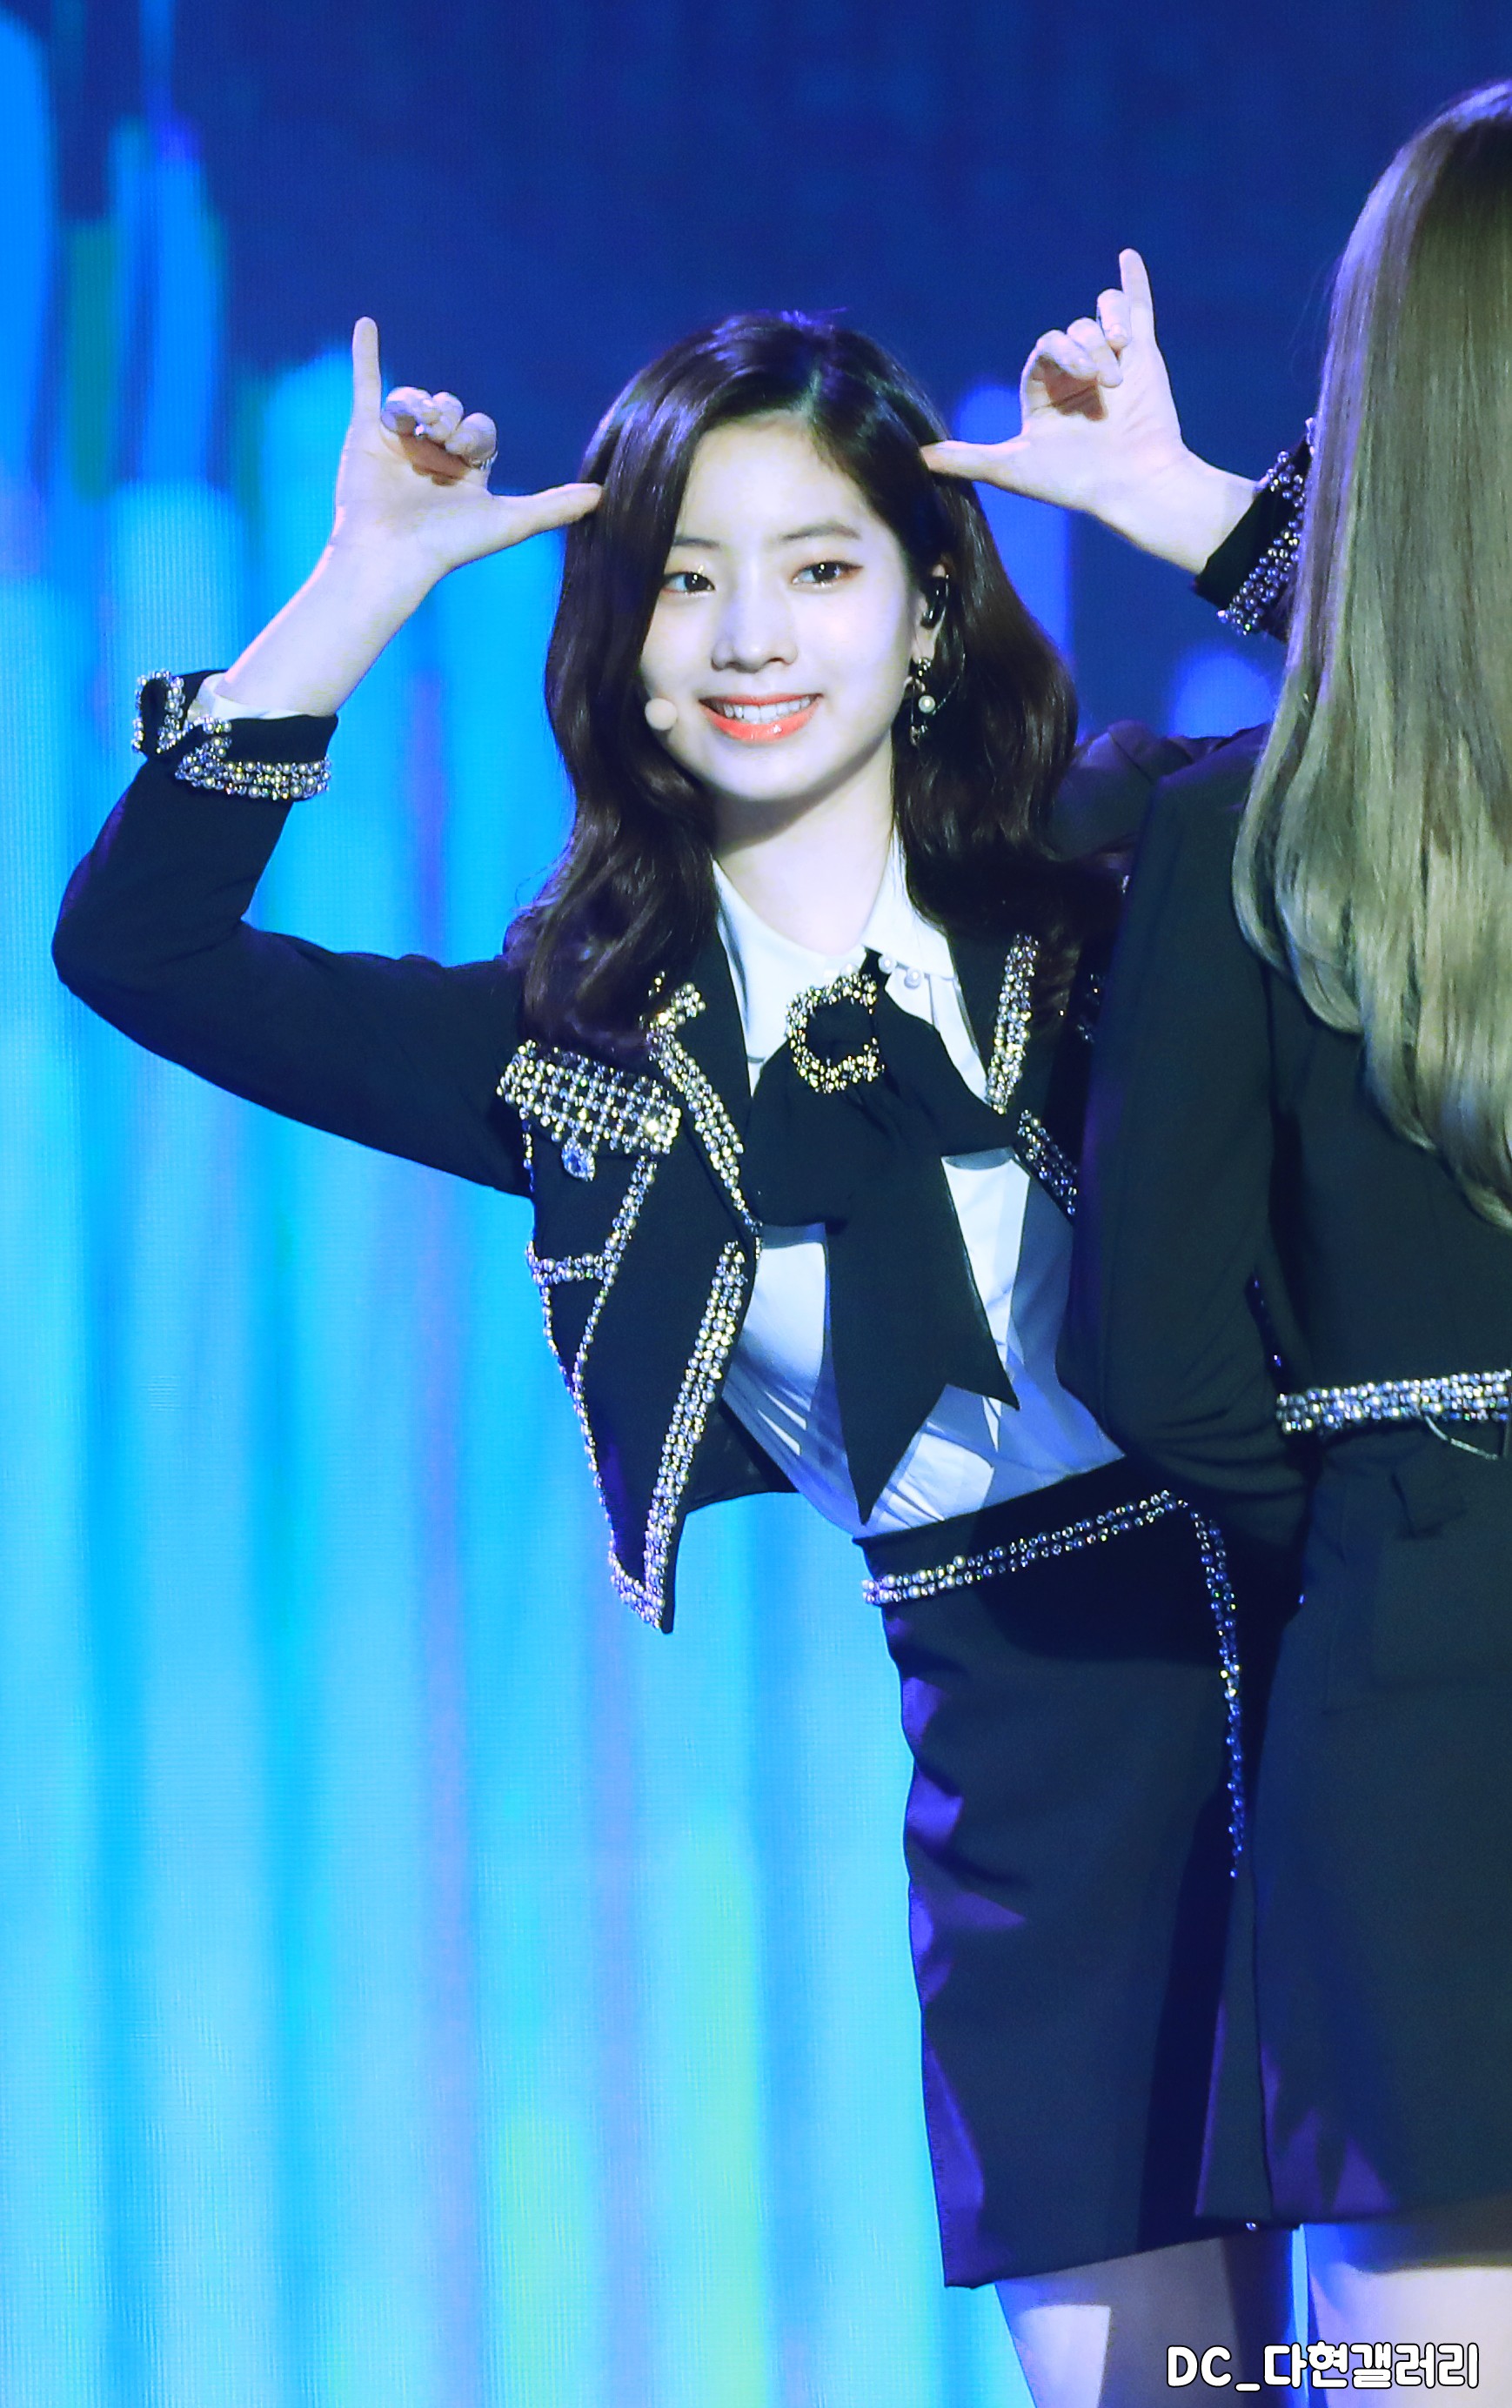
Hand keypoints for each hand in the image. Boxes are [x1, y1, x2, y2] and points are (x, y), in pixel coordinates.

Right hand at [212, 324, 601, 716]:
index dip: (476, 431)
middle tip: (441, 439)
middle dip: (449, 416)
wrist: (393, 552)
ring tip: (416, 425)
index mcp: (465, 472)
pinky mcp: (365, 435)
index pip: (480, 428)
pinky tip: (366, 325)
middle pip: (451, 407)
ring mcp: (398, 444)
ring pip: (416, 400)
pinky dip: (365, 357)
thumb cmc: (450, 543)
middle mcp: (432, 456)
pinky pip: (367, 387)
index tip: (465, 454)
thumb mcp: (511, 521)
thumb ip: (554, 506)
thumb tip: (603, 495)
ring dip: (419, 404)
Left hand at [923, 253, 1254, 574]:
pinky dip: (1134, 283)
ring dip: (1112, 328)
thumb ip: (968, 459)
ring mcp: (1112, 363)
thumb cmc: (1074, 482)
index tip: (1083, 378)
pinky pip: (1137, 310)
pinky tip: (1127, 256)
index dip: (1063, 353)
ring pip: (1104, 317)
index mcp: (1046, 393)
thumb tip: (918, 458)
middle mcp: (1076, 374)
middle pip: (1073, 332)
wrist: (1132, 485)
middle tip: (1105, 382)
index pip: (1045, 349)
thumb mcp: (1012, 469)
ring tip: (1125, 357)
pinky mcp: (1144, 358)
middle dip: (1087, 350)